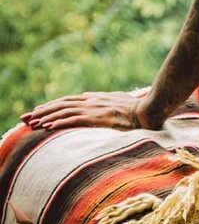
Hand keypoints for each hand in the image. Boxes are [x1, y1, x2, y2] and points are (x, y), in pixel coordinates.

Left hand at [19, 89, 152, 132]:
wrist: (147, 111)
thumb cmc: (137, 109)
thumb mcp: (117, 101)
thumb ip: (103, 100)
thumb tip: (90, 98)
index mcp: (95, 98)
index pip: (68, 101)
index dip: (52, 105)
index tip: (39, 110)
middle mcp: (91, 101)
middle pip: (61, 104)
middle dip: (42, 110)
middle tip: (26, 117)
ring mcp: (92, 109)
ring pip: (63, 111)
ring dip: (45, 116)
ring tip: (31, 122)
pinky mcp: (95, 118)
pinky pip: (71, 119)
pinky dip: (57, 121)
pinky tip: (46, 126)